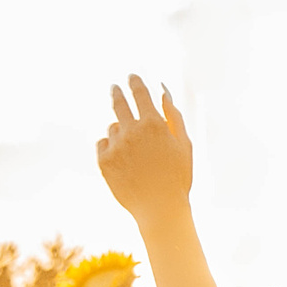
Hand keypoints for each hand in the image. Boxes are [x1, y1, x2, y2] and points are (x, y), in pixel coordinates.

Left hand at [96, 75, 194, 219]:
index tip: (131, 77)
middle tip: (115, 88)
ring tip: (135, 154)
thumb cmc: (177, 177)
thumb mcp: (184, 145)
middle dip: (117, 93)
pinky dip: (110, 148)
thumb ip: (173, 116)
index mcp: (154, 124)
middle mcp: (132, 131)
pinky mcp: (103, 161)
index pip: (140, 93)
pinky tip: (124, 162)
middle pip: (118, 103)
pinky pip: (103, 144)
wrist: (160, 209)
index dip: (134, 82)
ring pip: (113, 128)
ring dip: (121, 133)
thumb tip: (163, 91)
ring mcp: (116, 146)